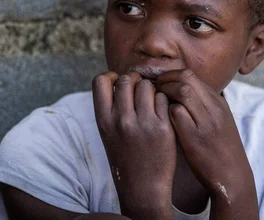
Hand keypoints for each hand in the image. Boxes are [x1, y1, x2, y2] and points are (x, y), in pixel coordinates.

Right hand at [92, 72, 175, 219]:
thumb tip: (119, 78)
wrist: (143, 186)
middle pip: (127, 79)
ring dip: (150, 89)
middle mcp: (121, 120)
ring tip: (151, 102)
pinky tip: (161, 111)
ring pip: (147, 85)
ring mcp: (143, 123)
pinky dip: (163, 100)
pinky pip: (163, 98)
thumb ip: (111, 108)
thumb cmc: (126, 156)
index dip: (111, 77)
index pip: (100, 81)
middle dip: (134, 80)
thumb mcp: (108, 133)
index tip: (119, 84)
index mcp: (104, 120)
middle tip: (139, 92)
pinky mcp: (163, 127)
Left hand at [155, 70, 258, 217]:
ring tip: (154, 100)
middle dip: (165, 79)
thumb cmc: (220, 149)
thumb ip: (203, 105)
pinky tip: (159, 118)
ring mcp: (205, 121)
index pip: (192, 75)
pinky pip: (176, 113)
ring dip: (164, 92)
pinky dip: (165, 111)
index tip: (160, 83)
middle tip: (153, 87)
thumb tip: (181, 90)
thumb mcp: (218, 121)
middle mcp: (214, 107)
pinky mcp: (195, 137)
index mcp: (218, 102)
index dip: (171, 75)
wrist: (232, 176)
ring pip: (182, 90)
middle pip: (187, 77)